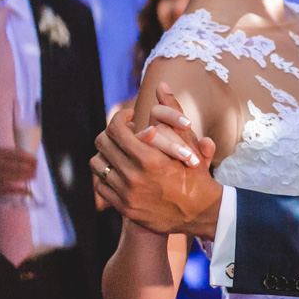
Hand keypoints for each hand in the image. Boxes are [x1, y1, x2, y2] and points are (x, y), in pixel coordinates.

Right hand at [0, 147, 36, 195]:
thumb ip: (10, 155)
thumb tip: (30, 158)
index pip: (14, 154)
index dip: (27, 158)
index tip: (36, 160)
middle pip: (13, 166)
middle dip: (27, 168)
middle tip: (36, 170)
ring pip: (10, 177)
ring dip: (24, 177)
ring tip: (33, 177)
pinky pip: (7, 189)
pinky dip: (18, 190)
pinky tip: (28, 191)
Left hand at [91, 85, 219, 238]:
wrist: (200, 212)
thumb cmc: (196, 173)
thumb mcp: (189, 142)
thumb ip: (174, 112)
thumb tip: (162, 85)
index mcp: (148, 158)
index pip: (116, 129)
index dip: (119, 118)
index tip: (130, 117)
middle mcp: (133, 176)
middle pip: (103, 144)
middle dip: (111, 133)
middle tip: (125, 133)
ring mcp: (126, 194)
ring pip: (98, 164)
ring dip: (106, 153)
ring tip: (121, 151)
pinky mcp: (123, 207)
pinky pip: (100, 185)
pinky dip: (106, 175)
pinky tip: (120, 170)